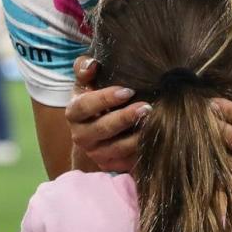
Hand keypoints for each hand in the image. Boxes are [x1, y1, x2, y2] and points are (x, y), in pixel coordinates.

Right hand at [64, 56, 150, 171]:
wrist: (101, 123)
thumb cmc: (97, 95)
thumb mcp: (88, 80)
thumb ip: (85, 67)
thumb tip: (93, 65)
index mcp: (74, 113)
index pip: (85, 106)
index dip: (105, 98)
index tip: (128, 90)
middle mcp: (81, 136)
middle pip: (103, 129)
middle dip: (125, 118)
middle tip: (147, 107)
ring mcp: (96, 154)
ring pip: (117, 149)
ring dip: (136, 137)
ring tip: (154, 122)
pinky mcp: (112, 166)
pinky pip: (128, 162)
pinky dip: (143, 152)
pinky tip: (157, 139)